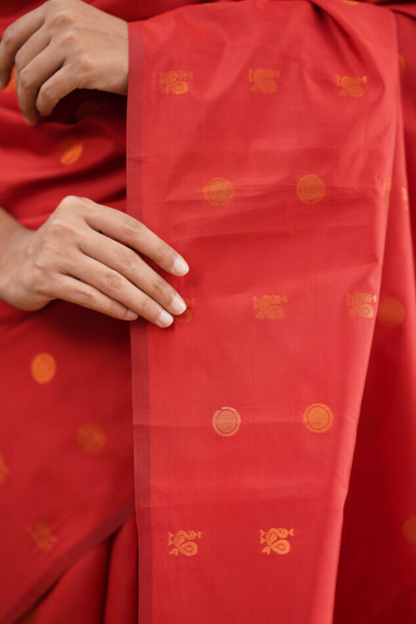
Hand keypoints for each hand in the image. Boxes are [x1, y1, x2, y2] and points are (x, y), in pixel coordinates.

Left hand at [0, 0, 127, 124]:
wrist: (149, 58)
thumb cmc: (117, 50)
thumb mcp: (81, 26)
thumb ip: (52, 34)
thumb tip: (20, 66)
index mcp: (57, 5)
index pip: (13, 34)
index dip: (1, 62)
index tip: (2, 82)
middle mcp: (60, 18)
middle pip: (20, 59)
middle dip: (18, 89)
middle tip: (25, 108)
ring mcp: (70, 40)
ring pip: (28, 77)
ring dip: (28, 102)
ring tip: (35, 115)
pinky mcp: (81, 65)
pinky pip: (47, 91)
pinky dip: (43, 106)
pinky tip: (47, 112)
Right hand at [0, 196, 188, 327]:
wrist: (10, 263)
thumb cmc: (62, 248)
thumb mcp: (84, 230)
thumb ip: (115, 239)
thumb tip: (165, 267)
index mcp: (83, 208)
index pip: (131, 229)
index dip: (160, 250)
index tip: (183, 270)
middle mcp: (68, 227)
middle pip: (125, 258)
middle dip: (157, 285)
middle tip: (178, 305)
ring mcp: (55, 253)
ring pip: (111, 282)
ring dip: (142, 303)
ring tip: (162, 317)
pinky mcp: (45, 279)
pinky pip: (90, 297)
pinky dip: (116, 308)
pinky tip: (132, 316)